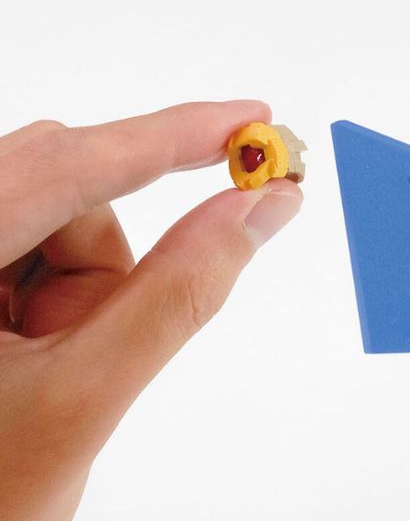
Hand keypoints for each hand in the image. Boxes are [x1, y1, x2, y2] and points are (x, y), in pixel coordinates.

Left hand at [0, 101, 301, 520]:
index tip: (249, 122)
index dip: (166, 137)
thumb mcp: (87, 398)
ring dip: (88, 283)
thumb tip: (257, 209)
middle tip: (157, 288)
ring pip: (60, 217)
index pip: (62, 169)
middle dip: (111, 254)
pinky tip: (40, 349)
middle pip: (59, 185)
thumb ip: (179, 295)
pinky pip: (46, 241)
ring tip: (57, 367)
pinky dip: (71, 287)